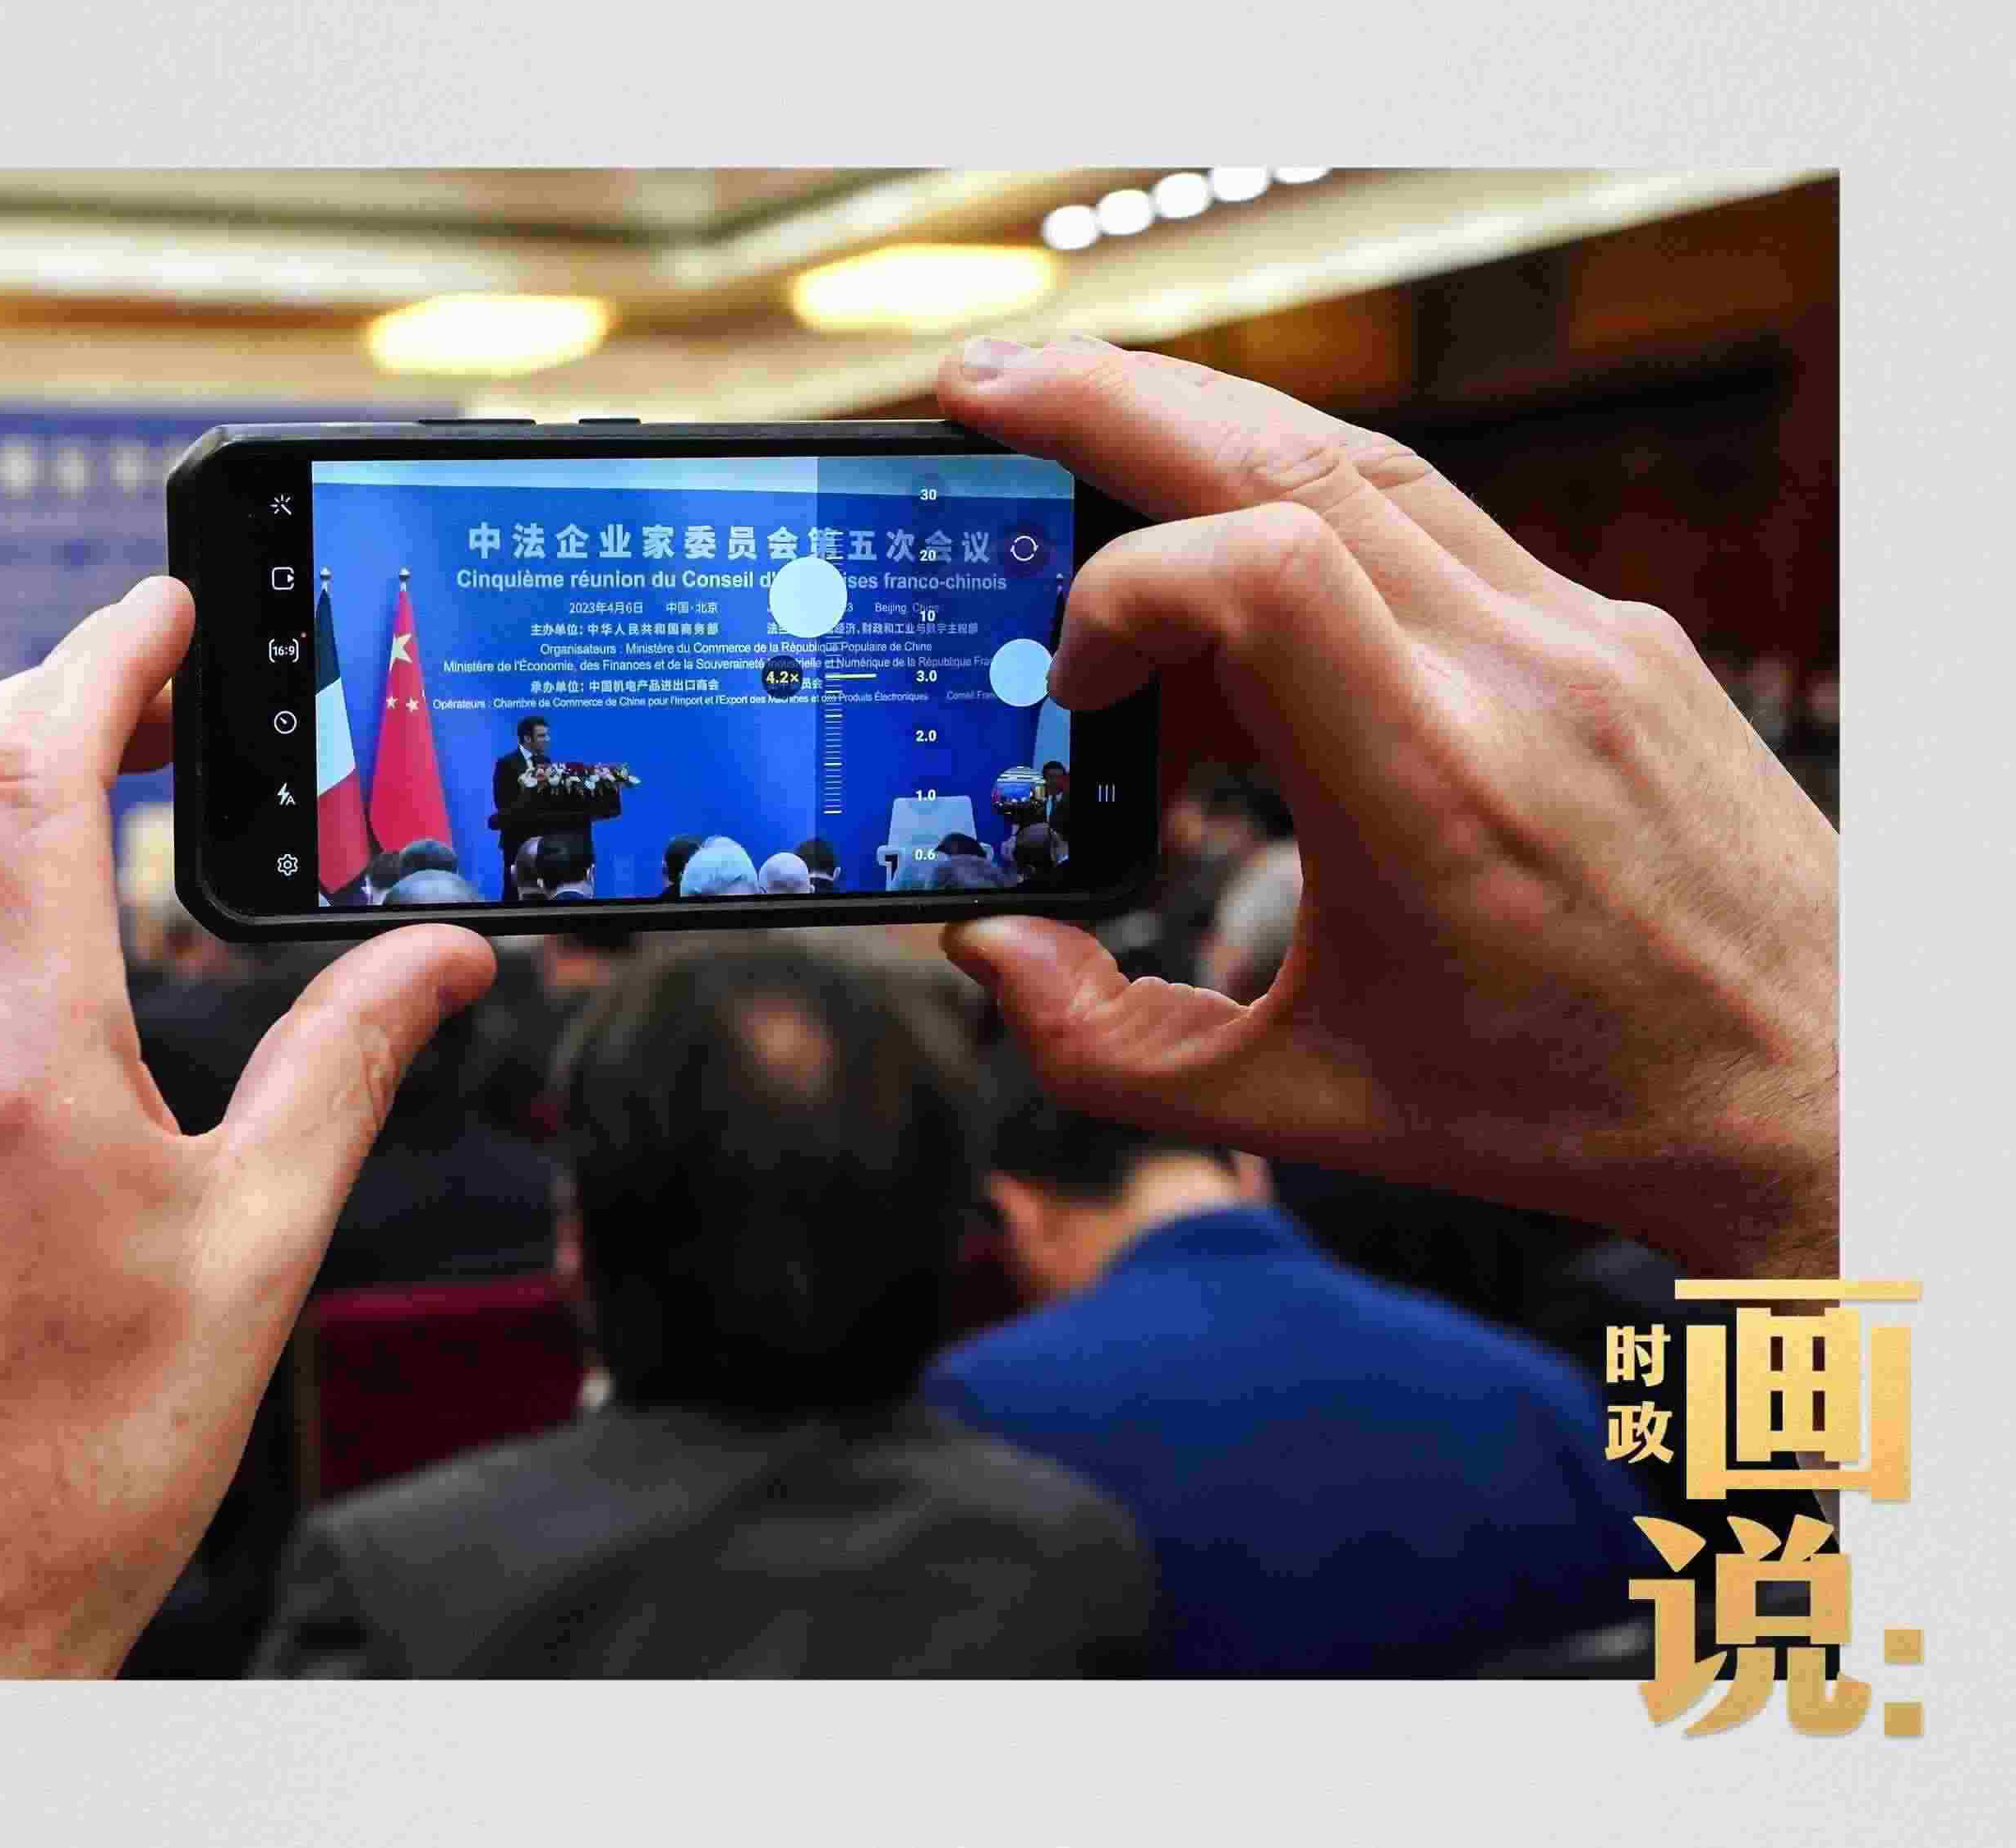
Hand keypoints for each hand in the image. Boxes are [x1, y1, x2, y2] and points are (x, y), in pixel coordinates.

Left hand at [0, 578, 495, 1674]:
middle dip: (34, 693)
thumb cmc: (82, 1456)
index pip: (29, 771)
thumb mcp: (258, 1255)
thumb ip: (346, 1071)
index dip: (102, 659)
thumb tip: (439, 959)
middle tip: (137, 690)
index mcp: (10, 1063)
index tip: (162, 615)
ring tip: (34, 772)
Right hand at [935, 337, 1836, 1277]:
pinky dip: (1303, 486)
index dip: (1123, 590)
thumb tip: (989, 947)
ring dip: (1201, 411)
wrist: (1816, 1082)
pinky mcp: (1611, 628)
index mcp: (1435, 794)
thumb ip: (1110, 1045)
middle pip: (1292, 459)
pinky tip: (1228, 512)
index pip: (1260, 571)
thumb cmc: (1569, 1100)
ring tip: (1077, 402)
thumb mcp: (1310, 1105)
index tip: (1073, 687)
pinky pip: (1432, 513)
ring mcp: (1579, 635)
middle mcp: (1515, 680)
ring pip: (1364, 454)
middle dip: (1111, 401)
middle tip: (984, 389)